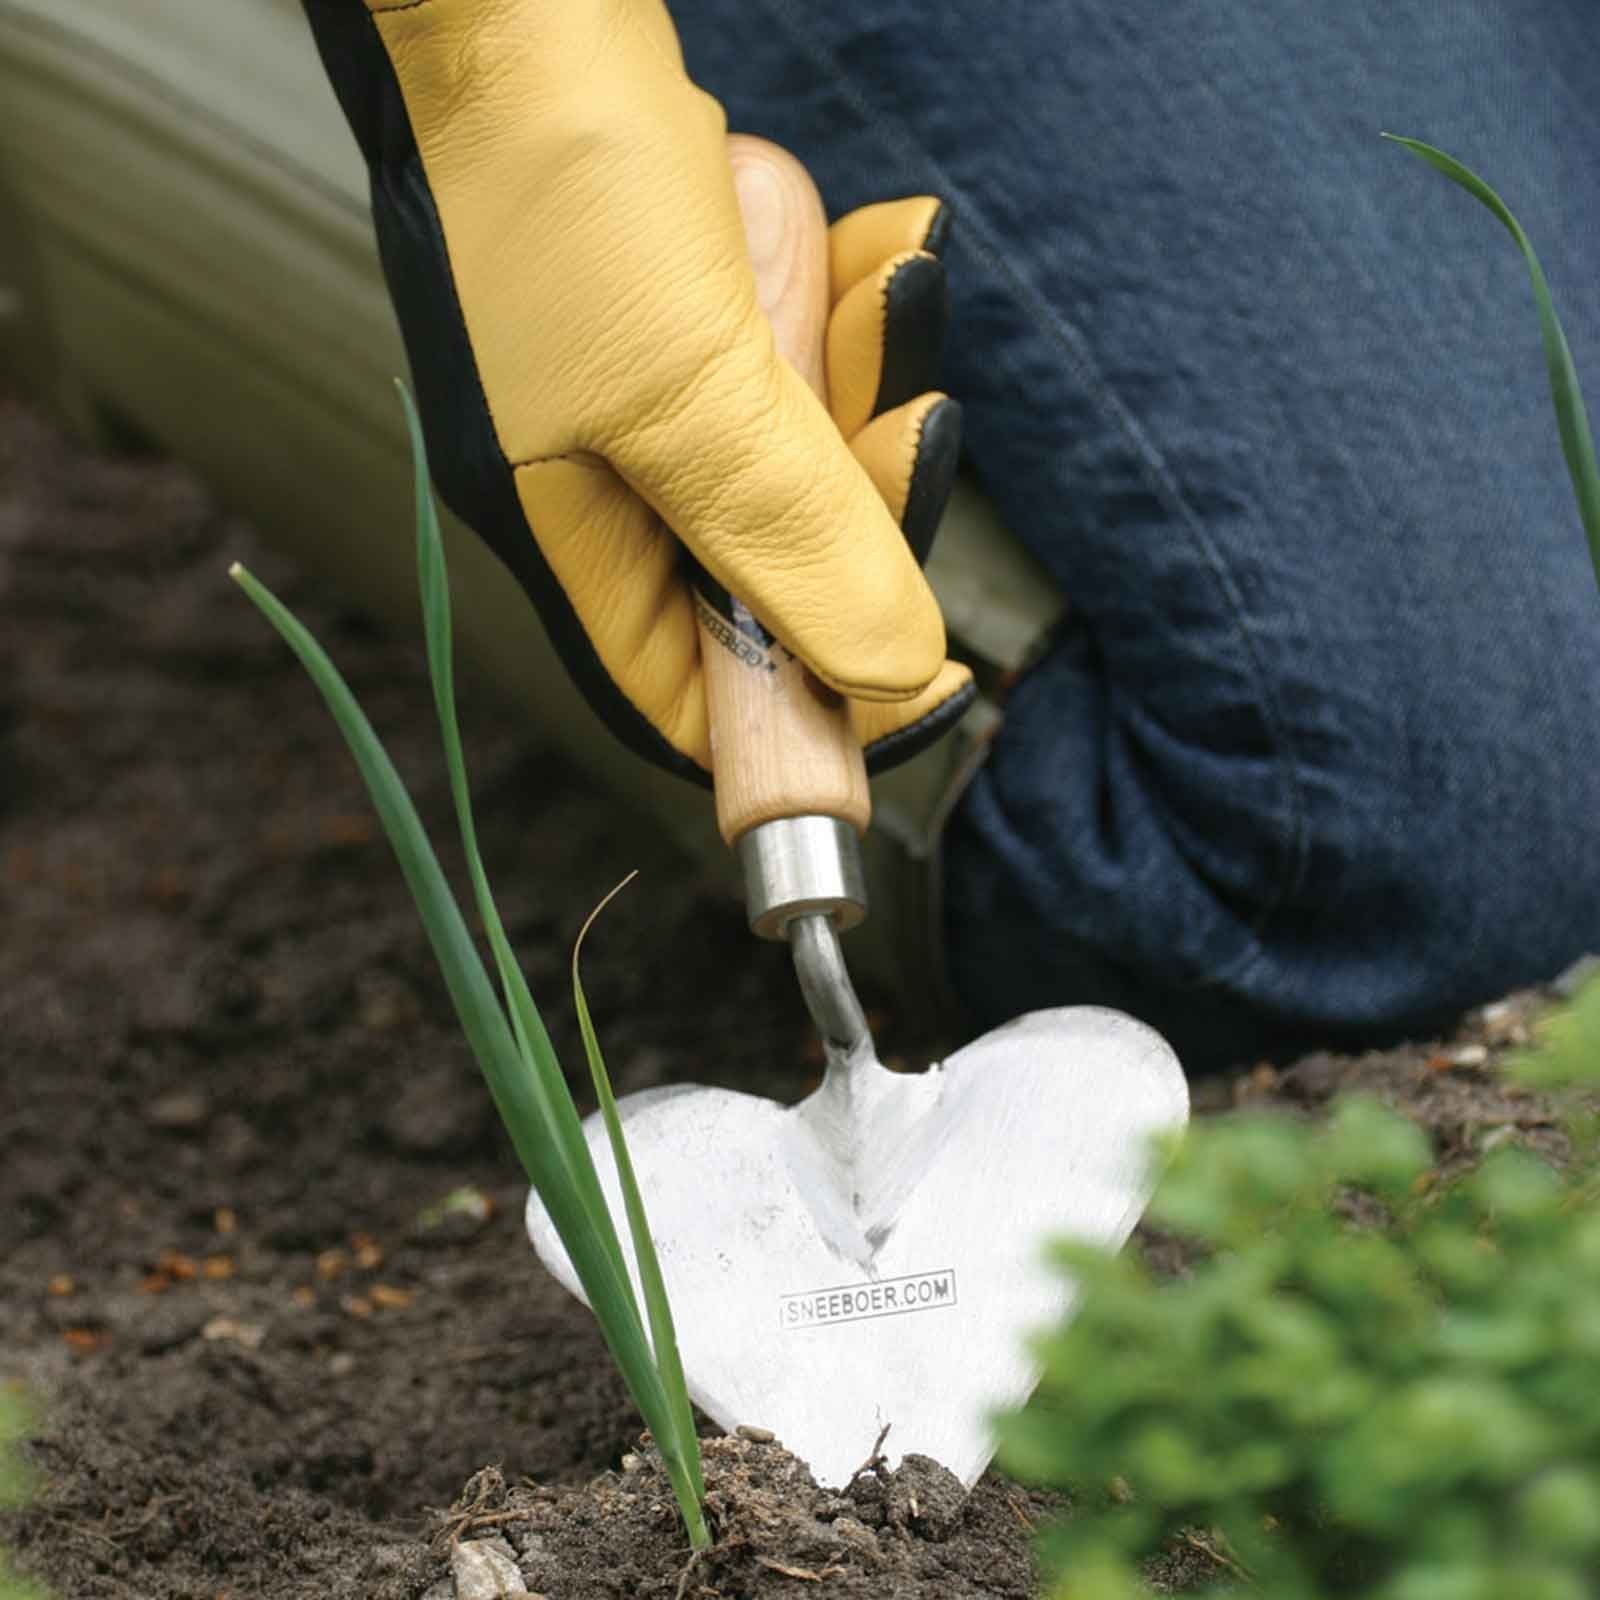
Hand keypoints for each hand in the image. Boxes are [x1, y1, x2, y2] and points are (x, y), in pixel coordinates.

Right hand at [303, 0, 971, 778]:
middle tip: (911, 423)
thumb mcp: (684, 392)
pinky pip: (809, 345)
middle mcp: (610, 474)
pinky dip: (859, 296)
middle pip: (772, 566)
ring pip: (805, 449)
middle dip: (857, 494)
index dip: (792, 710)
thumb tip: (890, 671)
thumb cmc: (559, 187)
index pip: (682, 685)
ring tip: (891, 275)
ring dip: (867, 367)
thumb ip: (789, 536)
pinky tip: (889, 239)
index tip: (915, 694)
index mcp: (567, 527)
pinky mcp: (698, 307)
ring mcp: (656, 387)